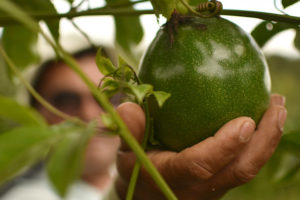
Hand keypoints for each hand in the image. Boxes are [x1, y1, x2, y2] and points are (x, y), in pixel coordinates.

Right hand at [115, 94, 286, 199]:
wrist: (144, 193)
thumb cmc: (133, 165)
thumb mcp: (124, 148)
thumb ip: (127, 129)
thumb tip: (132, 108)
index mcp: (169, 178)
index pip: (199, 166)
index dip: (223, 147)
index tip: (245, 121)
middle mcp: (196, 188)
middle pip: (238, 171)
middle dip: (262, 141)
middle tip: (276, 106)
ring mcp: (212, 188)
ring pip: (246, 169)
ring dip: (267, 140)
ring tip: (276, 107)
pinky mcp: (219, 181)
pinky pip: (243, 164)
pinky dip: (258, 143)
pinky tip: (261, 118)